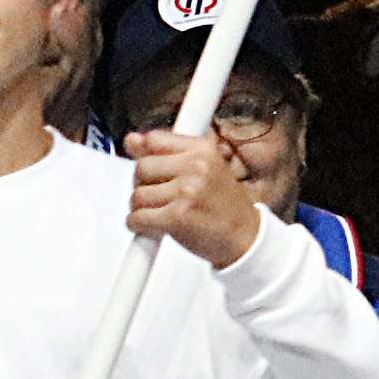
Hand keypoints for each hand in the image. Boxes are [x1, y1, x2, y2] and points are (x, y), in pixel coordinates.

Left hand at [126, 127, 263, 268]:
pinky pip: (137, 218)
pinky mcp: (178, 217)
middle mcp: (197, 166)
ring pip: (137, 195)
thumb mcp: (203, 170)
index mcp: (203, 149)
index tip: (156, 171)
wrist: (247, 239)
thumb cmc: (224, 206)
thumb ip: (165, 154)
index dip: (148, 156)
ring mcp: (187, 191)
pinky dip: (138, 226)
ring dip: (142, 208)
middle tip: (162, 197)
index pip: (153, 139)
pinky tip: (154, 228)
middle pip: (141, 167)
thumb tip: (131, 140)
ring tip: (163, 213)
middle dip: (144, 185)